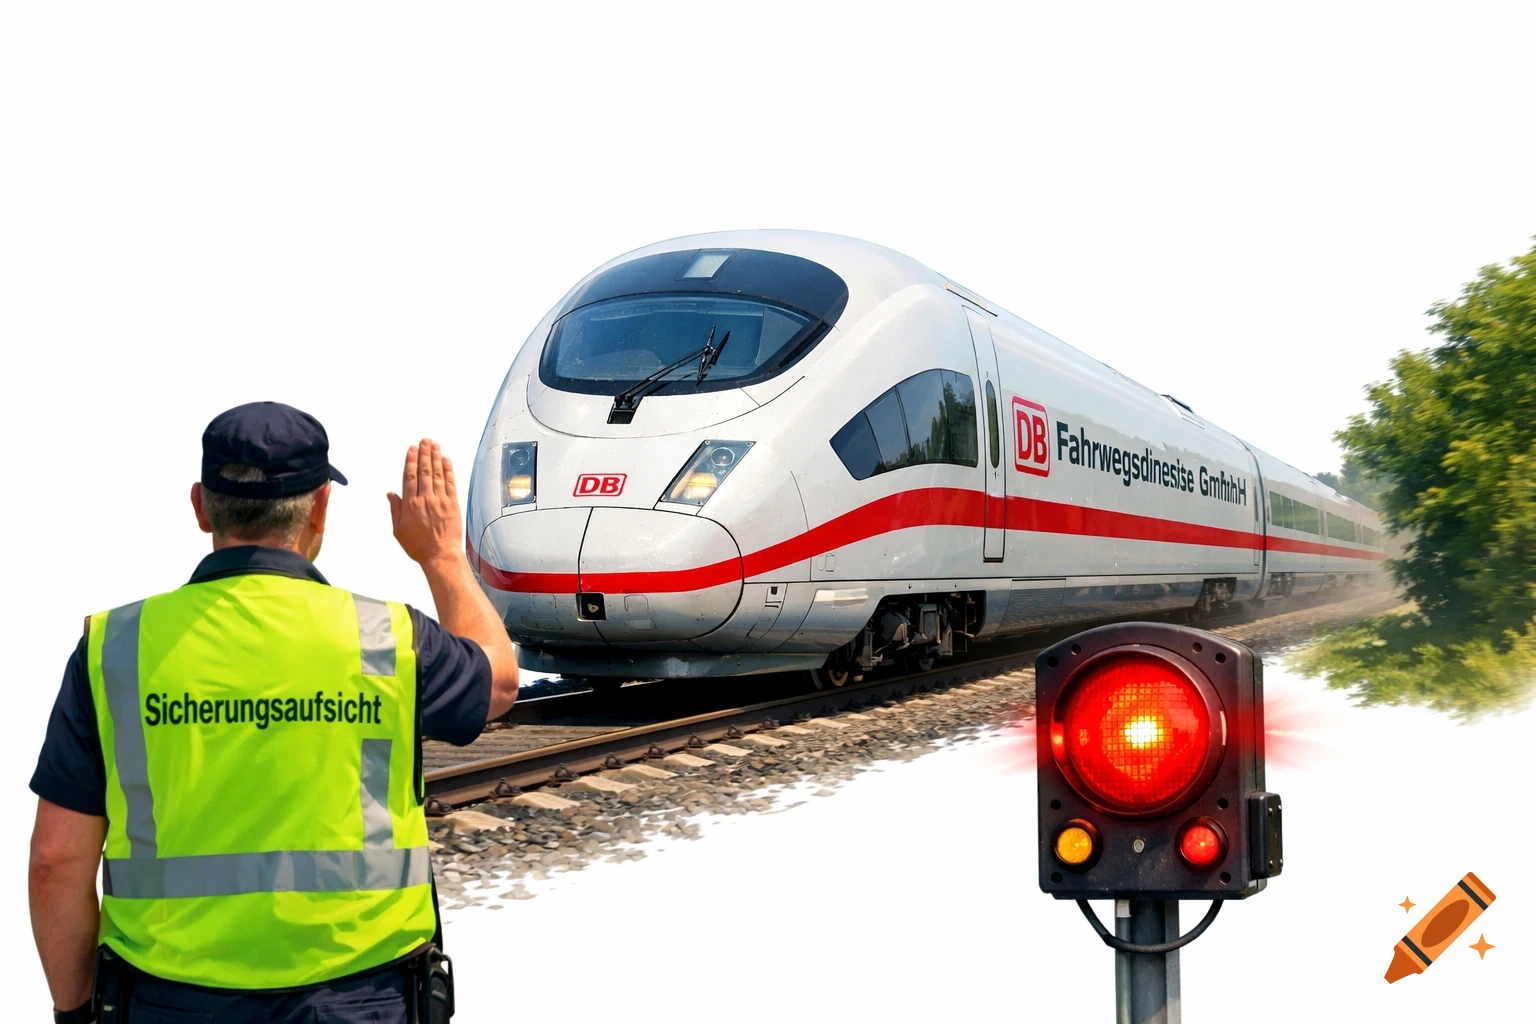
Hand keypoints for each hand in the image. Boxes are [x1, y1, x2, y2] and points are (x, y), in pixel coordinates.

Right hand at [388, 439, 464, 566]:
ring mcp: (441, 501)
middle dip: (424, 454)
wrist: (440, 556)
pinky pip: (450, 484)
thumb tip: (391, 494)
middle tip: (424, 441)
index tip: (412, 449)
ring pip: (437, 474)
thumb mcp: (399, 530)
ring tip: (434, 445)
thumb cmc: (418, 546)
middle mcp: (425, 499)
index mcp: (411, 505)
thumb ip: (395, 509)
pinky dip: (448, 470)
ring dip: (436, 458)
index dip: (411, 461)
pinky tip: (446, 460)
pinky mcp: (453, 505)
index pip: (410, 477)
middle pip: (425, 471)